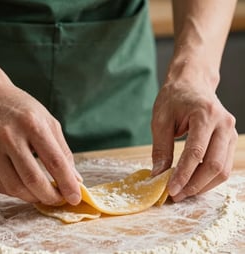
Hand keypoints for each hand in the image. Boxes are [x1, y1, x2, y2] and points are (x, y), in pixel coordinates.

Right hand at [0, 78, 81, 205]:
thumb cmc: (20, 108)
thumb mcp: (47, 120)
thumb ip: (62, 150)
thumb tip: (75, 180)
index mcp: (32, 124)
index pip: (55, 162)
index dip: (68, 184)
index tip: (75, 197)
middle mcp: (9, 136)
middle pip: (33, 179)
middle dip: (50, 197)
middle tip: (59, 200)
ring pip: (15, 187)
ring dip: (33, 198)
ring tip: (43, 195)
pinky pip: (0, 186)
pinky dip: (16, 192)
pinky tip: (25, 189)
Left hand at [151, 74, 237, 201]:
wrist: (192, 83)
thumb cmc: (174, 98)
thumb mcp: (160, 120)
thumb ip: (161, 148)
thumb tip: (158, 175)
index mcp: (205, 115)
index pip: (196, 152)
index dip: (183, 175)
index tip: (170, 190)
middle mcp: (224, 124)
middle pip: (214, 165)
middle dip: (194, 185)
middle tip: (175, 195)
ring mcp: (231, 133)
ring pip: (223, 169)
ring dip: (203, 185)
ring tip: (182, 192)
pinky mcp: (231, 140)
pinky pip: (224, 166)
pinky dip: (209, 178)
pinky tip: (193, 182)